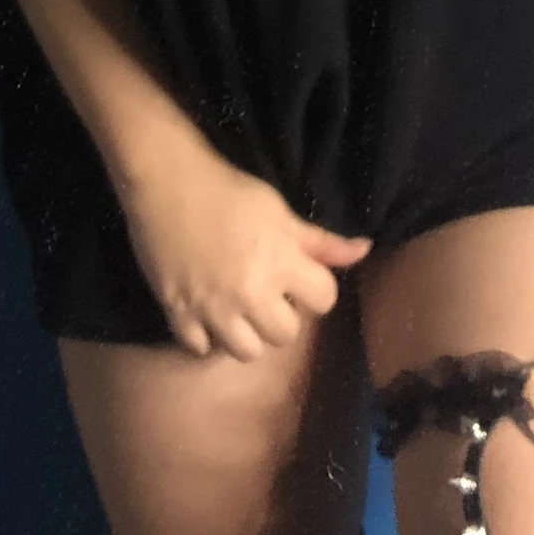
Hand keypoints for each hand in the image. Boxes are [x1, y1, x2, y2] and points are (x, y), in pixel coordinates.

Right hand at [118, 131, 372, 361]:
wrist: (168, 182)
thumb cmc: (230, 191)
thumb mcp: (282, 213)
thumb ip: (322, 242)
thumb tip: (365, 250)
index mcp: (281, 264)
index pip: (324, 300)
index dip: (315, 289)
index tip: (297, 276)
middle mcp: (250, 293)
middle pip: (285, 335)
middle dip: (281, 316)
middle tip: (265, 292)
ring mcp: (212, 308)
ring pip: (246, 352)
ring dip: (246, 334)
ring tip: (238, 309)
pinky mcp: (178, 313)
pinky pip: (201, 349)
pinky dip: (206, 338)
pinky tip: (207, 314)